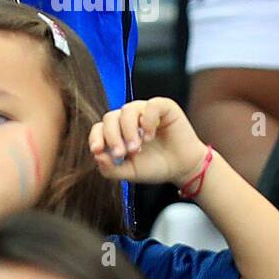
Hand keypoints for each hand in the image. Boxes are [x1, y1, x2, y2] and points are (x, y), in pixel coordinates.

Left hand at [89, 97, 208, 187]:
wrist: (182, 168)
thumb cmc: (155, 167)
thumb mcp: (130, 172)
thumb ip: (111, 168)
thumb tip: (97, 156)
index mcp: (117, 131)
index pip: (99, 128)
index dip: (96, 137)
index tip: (98, 151)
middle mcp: (128, 118)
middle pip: (110, 118)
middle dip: (113, 137)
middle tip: (123, 154)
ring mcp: (144, 110)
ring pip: (127, 110)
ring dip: (129, 130)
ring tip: (137, 147)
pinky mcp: (163, 107)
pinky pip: (150, 105)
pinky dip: (148, 120)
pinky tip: (151, 136)